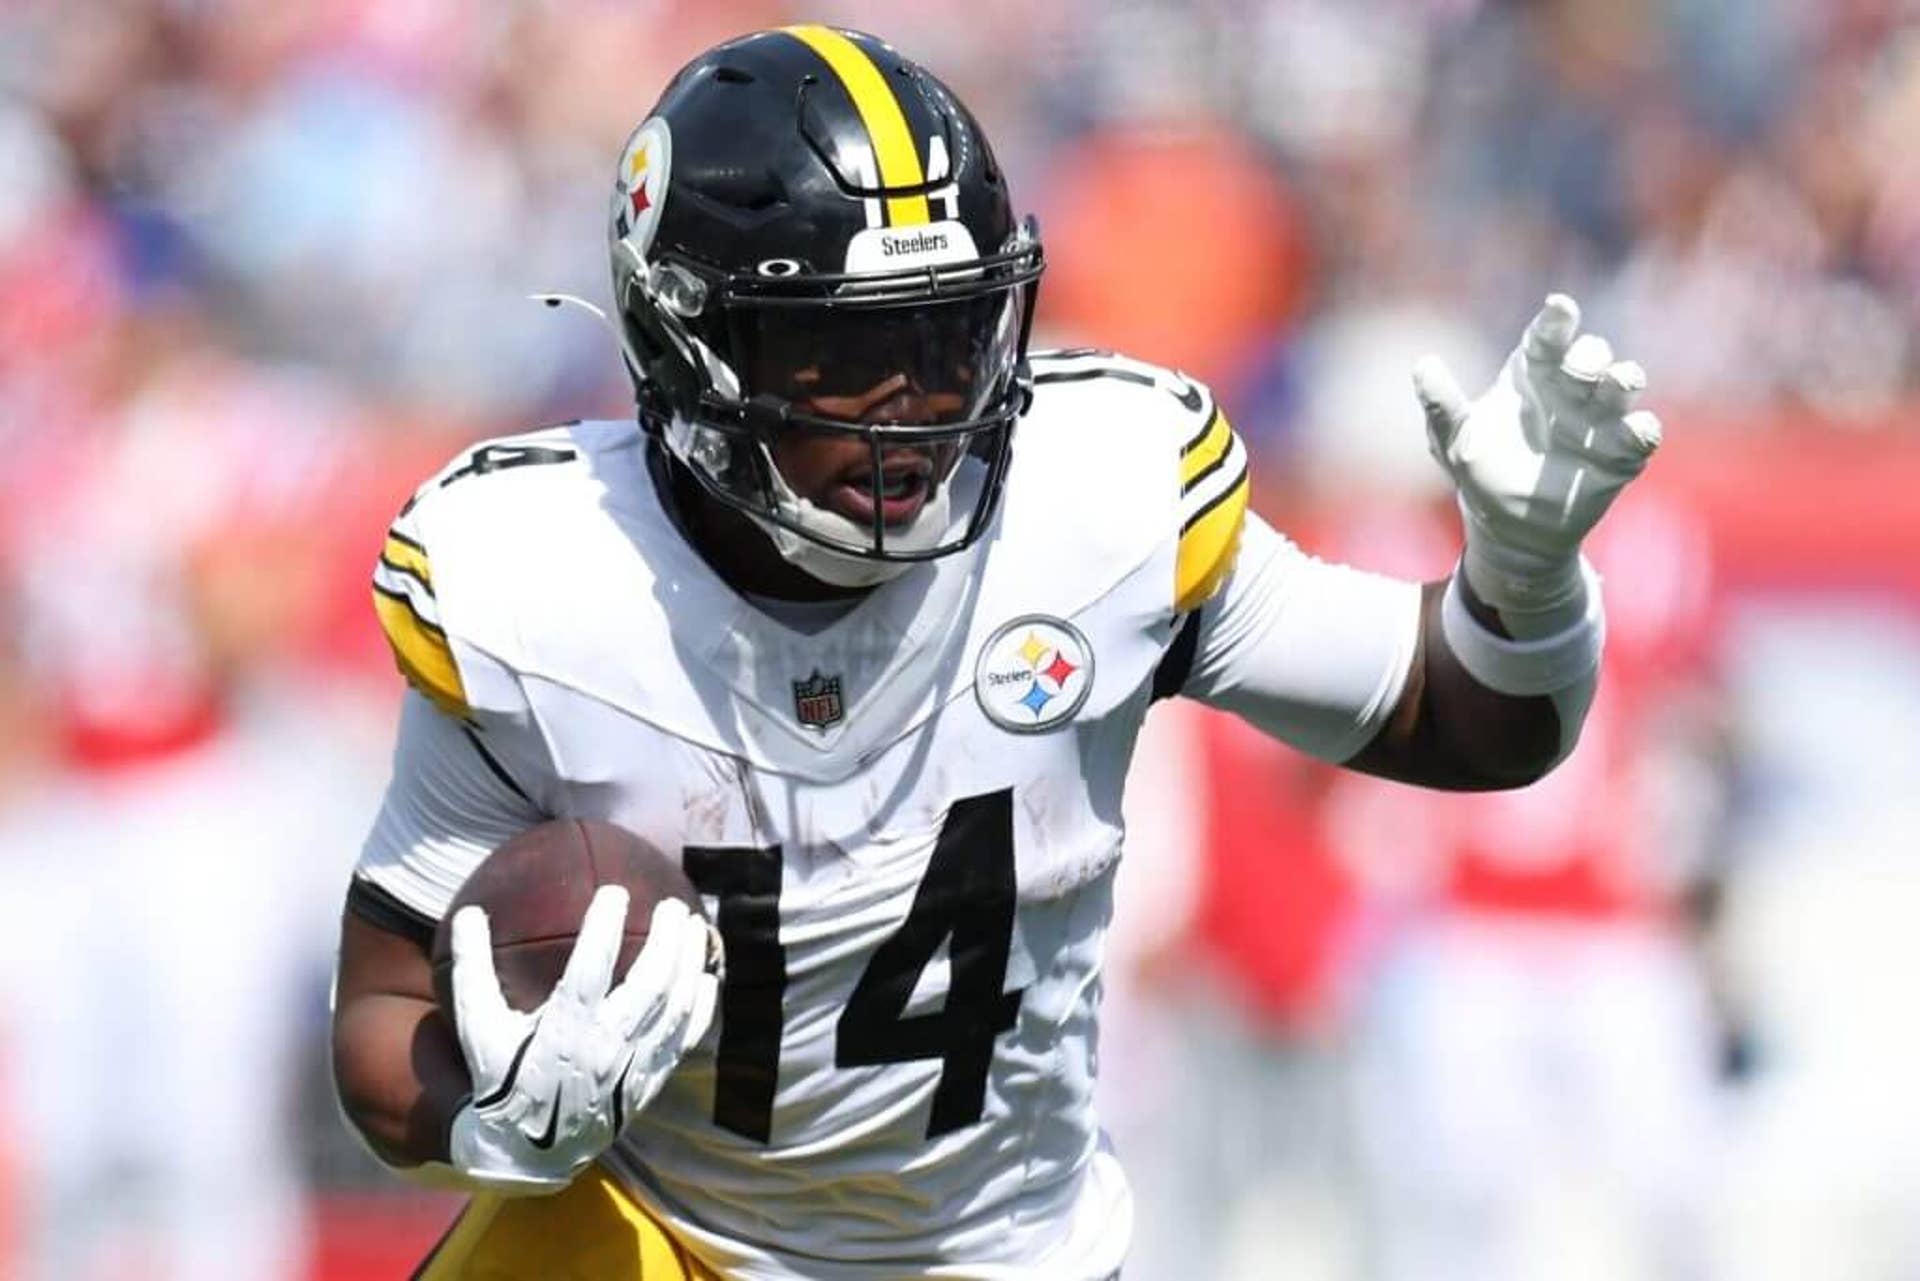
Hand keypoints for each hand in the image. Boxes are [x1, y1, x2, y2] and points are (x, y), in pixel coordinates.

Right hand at [447, 888, 717, 1194]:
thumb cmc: (501, 1079)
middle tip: (671, 904)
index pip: (592, 968)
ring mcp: (634, 1066)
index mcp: (563, 1030)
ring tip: (694, 925)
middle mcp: (605, 1046)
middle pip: (650, 984)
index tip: (614, 892)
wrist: (528, 1151)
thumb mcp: (476, 1029)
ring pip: (675, 1007)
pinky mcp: (650, 1082)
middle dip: (667, 939)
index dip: (605, 926)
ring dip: (690, 963)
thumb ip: (472, 971)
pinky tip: (708, 978)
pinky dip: (701, 1006)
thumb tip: (468, 912)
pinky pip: (685, 1039)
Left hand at [1413, 294, 1660, 618]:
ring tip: (1617, 382)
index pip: (1548, 336)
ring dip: (1625, 378)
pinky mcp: (1622, 453)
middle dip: (1590, 355)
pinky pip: (1644, 433)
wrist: (1509, 527)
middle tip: (1579, 369)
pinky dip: (1643, 428)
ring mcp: (1599, 419)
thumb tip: (1422, 365)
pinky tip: (1634, 431)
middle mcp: (1570, 389)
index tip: (1560, 307)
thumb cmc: (1480, 471)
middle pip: (1592, 354)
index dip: (1557, 319)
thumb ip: (1443, 405)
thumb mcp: (1454, 440)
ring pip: (1625, 383)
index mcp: (1531, 374)